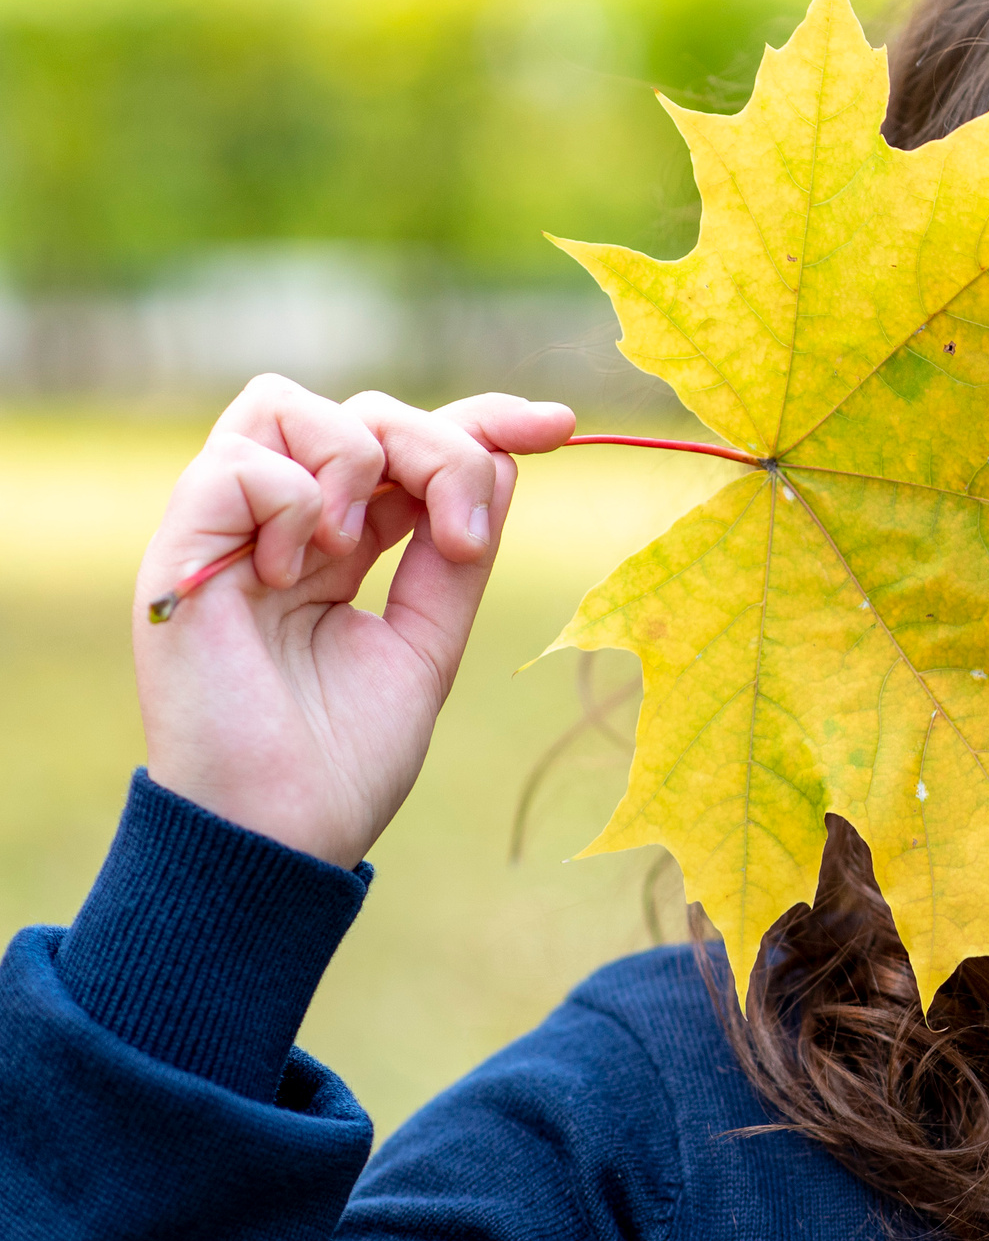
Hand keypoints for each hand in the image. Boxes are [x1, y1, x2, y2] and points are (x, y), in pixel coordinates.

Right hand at [132, 376, 577, 867]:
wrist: (280, 836)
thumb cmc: (344, 757)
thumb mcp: (428, 640)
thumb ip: (457, 554)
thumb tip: (503, 457)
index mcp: (342, 545)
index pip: (409, 442)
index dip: (484, 420)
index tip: (559, 426)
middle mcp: (283, 526)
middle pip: (364, 412)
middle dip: (439, 449)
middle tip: (461, 541)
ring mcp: (227, 534)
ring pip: (285, 405)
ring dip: (357, 463)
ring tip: (360, 550)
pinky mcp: (178, 553)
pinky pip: (233, 463)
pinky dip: (290, 502)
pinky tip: (297, 575)